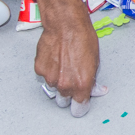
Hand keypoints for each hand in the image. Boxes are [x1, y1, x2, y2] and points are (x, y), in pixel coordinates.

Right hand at [34, 0, 102, 116]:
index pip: (79, 109)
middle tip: (72, 80)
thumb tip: (95, 90)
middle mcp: (65, 85)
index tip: (80, 105)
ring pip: (53, 89)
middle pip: (64, 102)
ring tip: (63, 65)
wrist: (66, 24)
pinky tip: (55, 59)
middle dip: (68, 94)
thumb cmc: (83, 38)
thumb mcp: (95, 61)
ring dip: (57, 82)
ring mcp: (50, 78)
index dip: (80, 107)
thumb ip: (93, 80)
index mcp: (82, 85)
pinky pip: (45, 77)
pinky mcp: (39, 70)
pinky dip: (49, 71)